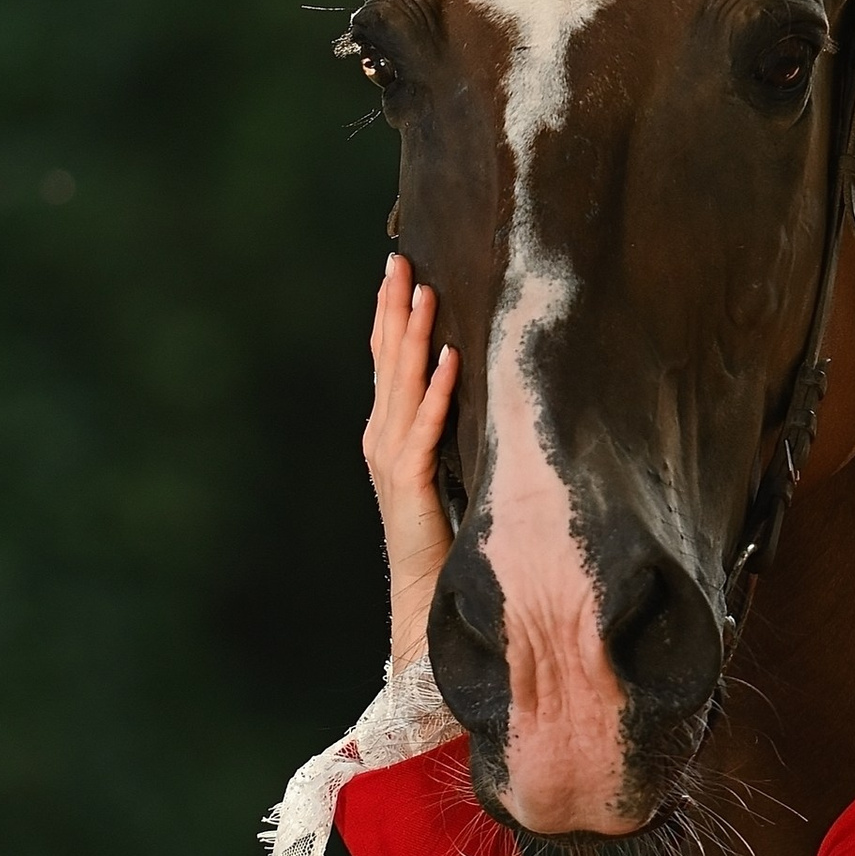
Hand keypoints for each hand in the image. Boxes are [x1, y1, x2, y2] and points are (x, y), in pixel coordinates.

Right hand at [365, 251, 458, 666]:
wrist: (423, 596)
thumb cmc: (442, 534)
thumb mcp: (443, 467)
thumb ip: (445, 430)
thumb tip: (473, 382)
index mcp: (387, 431)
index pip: (388, 361)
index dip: (391, 314)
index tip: (399, 269)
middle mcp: (382, 437)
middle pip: (388, 360)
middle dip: (394, 307)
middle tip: (399, 259)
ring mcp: (392, 457)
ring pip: (403, 384)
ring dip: (414, 336)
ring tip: (423, 291)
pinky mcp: (411, 480)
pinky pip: (426, 426)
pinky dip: (438, 391)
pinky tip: (451, 357)